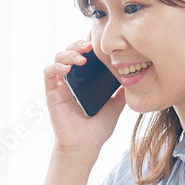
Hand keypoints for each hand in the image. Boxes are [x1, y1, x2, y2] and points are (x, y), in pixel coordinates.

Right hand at [43, 37, 125, 161]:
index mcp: (86, 79)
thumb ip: (122, 91)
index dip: (89, 42)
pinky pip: (49, 73)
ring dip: (69, 53)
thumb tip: (135, 76)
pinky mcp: (52, 93)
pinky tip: (68, 68)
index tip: (99, 37)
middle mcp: (72, 79)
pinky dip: (57, 66)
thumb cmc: (98, 129)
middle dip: (79, 43)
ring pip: (59, 57)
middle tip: (90, 45)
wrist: (85, 147)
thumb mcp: (116, 106)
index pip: (85, 54)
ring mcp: (61, 85)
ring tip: (82, 58)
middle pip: (71, 50)